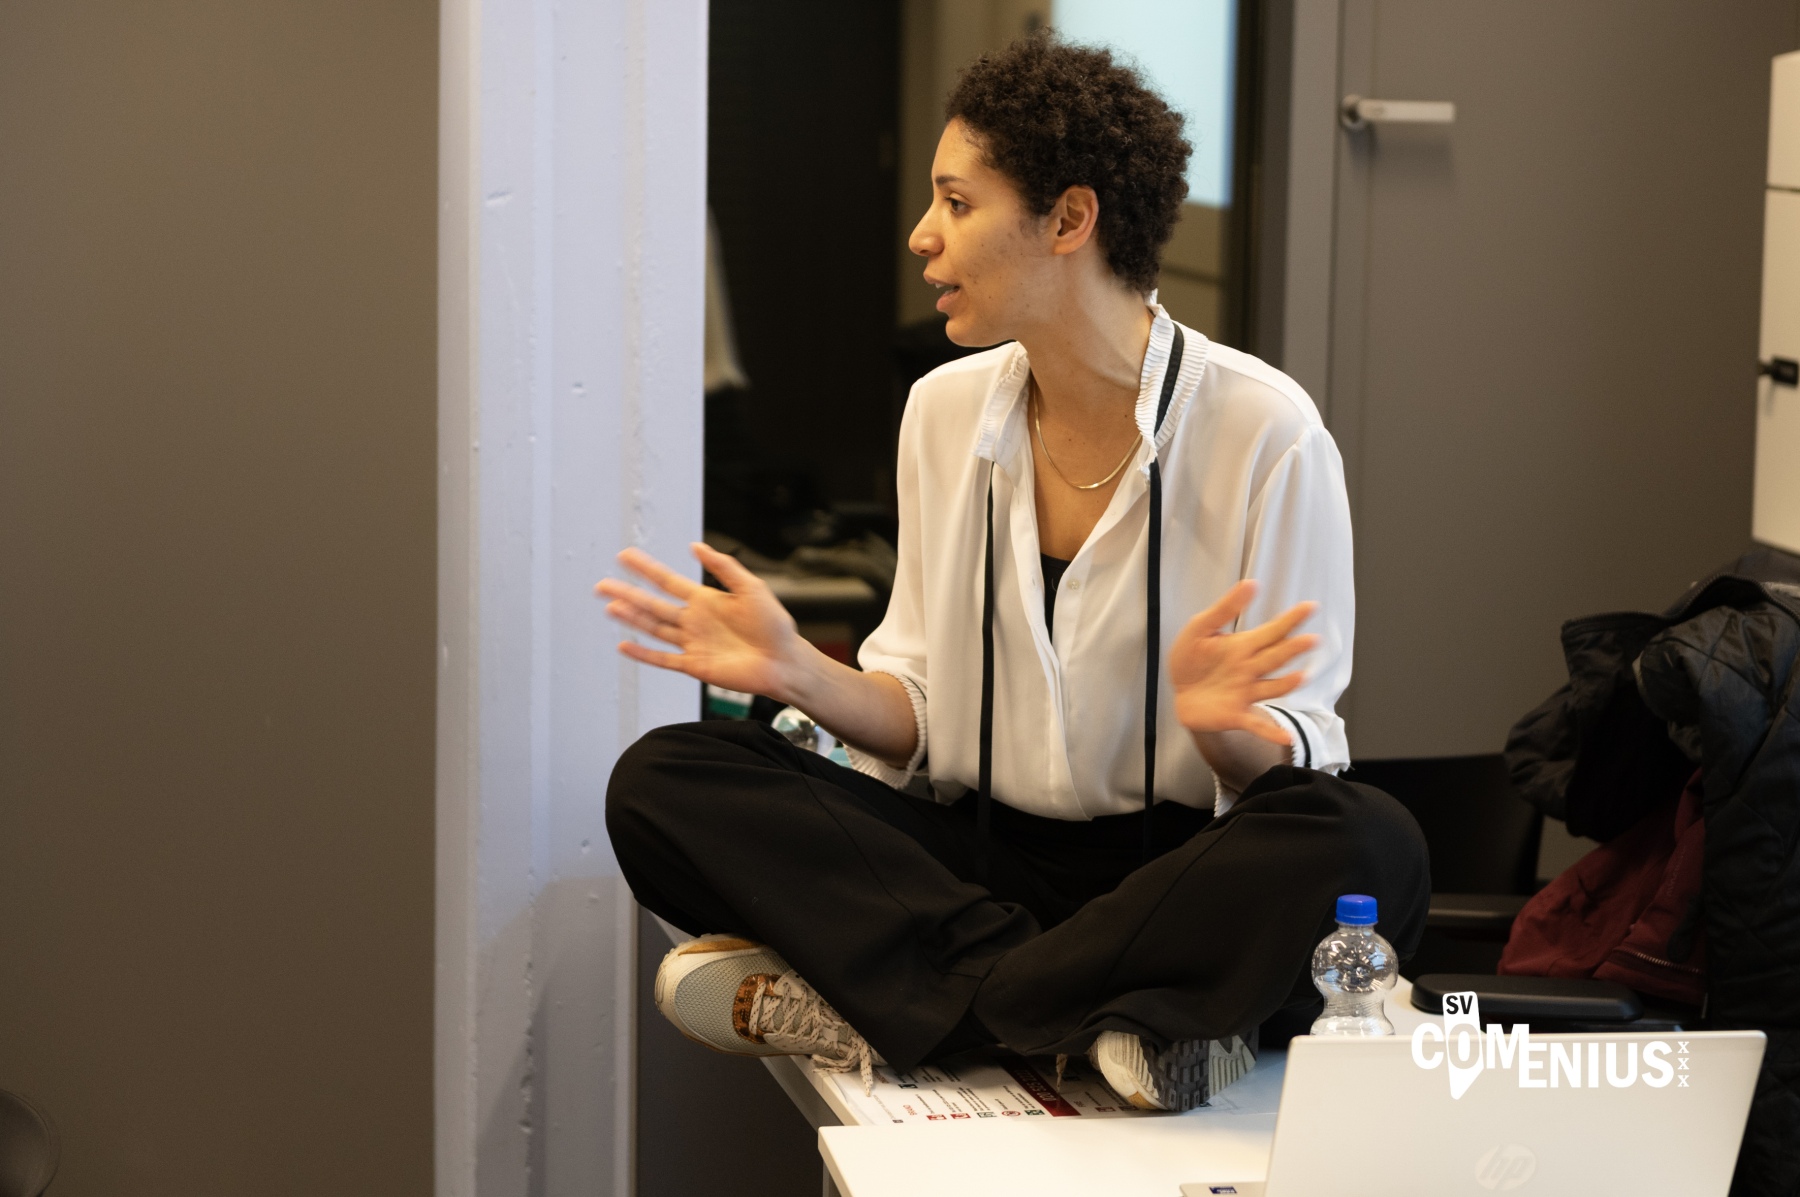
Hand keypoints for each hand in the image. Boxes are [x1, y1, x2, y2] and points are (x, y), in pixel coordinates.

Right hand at [594, 543, 811, 699]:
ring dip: (631, 618)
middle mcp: (694, 620)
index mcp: (705, 600)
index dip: (646, 569)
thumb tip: (697, 546)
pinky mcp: (695, 666)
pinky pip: (663, 659)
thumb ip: (724, 567)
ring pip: (654, 628)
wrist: (784, 662)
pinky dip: (643, 654)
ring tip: (609, 607)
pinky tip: (625, 645)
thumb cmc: (774, 626)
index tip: (625, 556)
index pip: (668, 581)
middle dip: (627, 593)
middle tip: (602, 585)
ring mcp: (692, 643)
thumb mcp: (751, 588)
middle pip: (653, 604)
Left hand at [1168, 580, 1317, 747]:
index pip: (1272, 631)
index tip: (1310, 606)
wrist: (1178, 693)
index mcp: (1244, 646)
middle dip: (1294, 649)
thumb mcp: (1200, 628)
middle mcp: (1250, 669)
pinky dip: (1271, 731)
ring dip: (1288, 684)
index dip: (1291, 619)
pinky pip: (1256, 724)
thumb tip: (1251, 583)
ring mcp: (1246, 693)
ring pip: (1273, 687)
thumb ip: (1225, 609)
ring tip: (1301, 676)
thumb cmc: (1192, 659)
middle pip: (1276, 657)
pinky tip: (1286, 737)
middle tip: (1312, 639)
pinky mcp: (1236, 715)